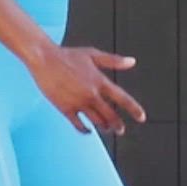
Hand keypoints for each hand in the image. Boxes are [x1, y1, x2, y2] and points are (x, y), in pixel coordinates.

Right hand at [27, 45, 146, 134]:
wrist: (44, 59)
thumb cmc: (68, 55)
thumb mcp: (93, 54)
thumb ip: (114, 60)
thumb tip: (132, 61)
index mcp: (100, 81)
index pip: (122, 98)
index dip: (134, 109)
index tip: (142, 118)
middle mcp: (91, 94)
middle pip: (110, 115)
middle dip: (117, 125)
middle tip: (121, 130)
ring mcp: (78, 102)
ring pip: (96, 121)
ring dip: (104, 127)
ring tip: (106, 129)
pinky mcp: (65, 108)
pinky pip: (78, 124)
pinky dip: (85, 130)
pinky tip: (88, 130)